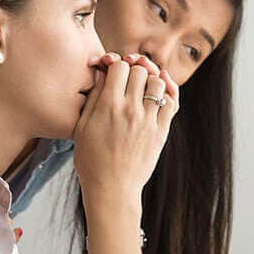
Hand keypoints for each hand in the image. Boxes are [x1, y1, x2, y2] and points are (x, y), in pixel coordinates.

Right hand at [73, 53, 178, 206]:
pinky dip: (167, 91)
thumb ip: (93, 97)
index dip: (114, 63)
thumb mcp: (82, 127)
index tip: (111, 71)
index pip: (119, 66)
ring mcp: (149, 120)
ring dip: (150, 79)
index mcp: (108, 106)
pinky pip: (171, 102)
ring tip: (141, 87)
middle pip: (139, 70)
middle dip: (132, 69)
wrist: (112, 189)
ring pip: (158, 82)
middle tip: (126, 79)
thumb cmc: (91, 160)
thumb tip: (102, 72)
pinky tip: (159, 91)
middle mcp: (131, 109)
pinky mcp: (161, 131)